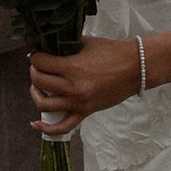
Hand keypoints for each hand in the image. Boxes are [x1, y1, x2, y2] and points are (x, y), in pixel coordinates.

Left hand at [29, 37, 145, 137]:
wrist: (135, 68)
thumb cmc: (113, 52)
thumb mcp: (86, 43)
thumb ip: (66, 45)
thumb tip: (48, 47)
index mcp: (72, 67)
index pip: (40, 62)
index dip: (35, 56)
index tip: (38, 54)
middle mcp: (72, 87)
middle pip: (39, 81)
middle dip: (35, 71)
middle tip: (40, 66)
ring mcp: (78, 102)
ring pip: (44, 103)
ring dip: (36, 93)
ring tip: (39, 86)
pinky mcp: (85, 112)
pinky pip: (63, 126)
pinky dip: (47, 127)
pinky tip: (36, 123)